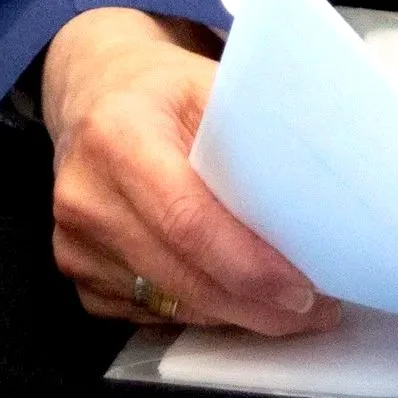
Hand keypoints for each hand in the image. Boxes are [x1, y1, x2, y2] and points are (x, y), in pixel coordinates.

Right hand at [42, 6, 339, 334]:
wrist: (94, 93)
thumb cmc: (163, 89)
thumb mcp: (207, 83)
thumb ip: (252, 132)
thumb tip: (323, 186)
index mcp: (118, 138)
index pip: (187, 220)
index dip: (247, 264)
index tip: (300, 287)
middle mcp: (86, 196)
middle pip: (181, 275)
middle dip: (255, 302)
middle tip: (316, 311)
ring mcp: (74, 244)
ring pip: (169, 302)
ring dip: (234, 314)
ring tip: (289, 307)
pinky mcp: (77, 274)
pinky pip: (149, 312)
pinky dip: (200, 311)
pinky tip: (237, 298)